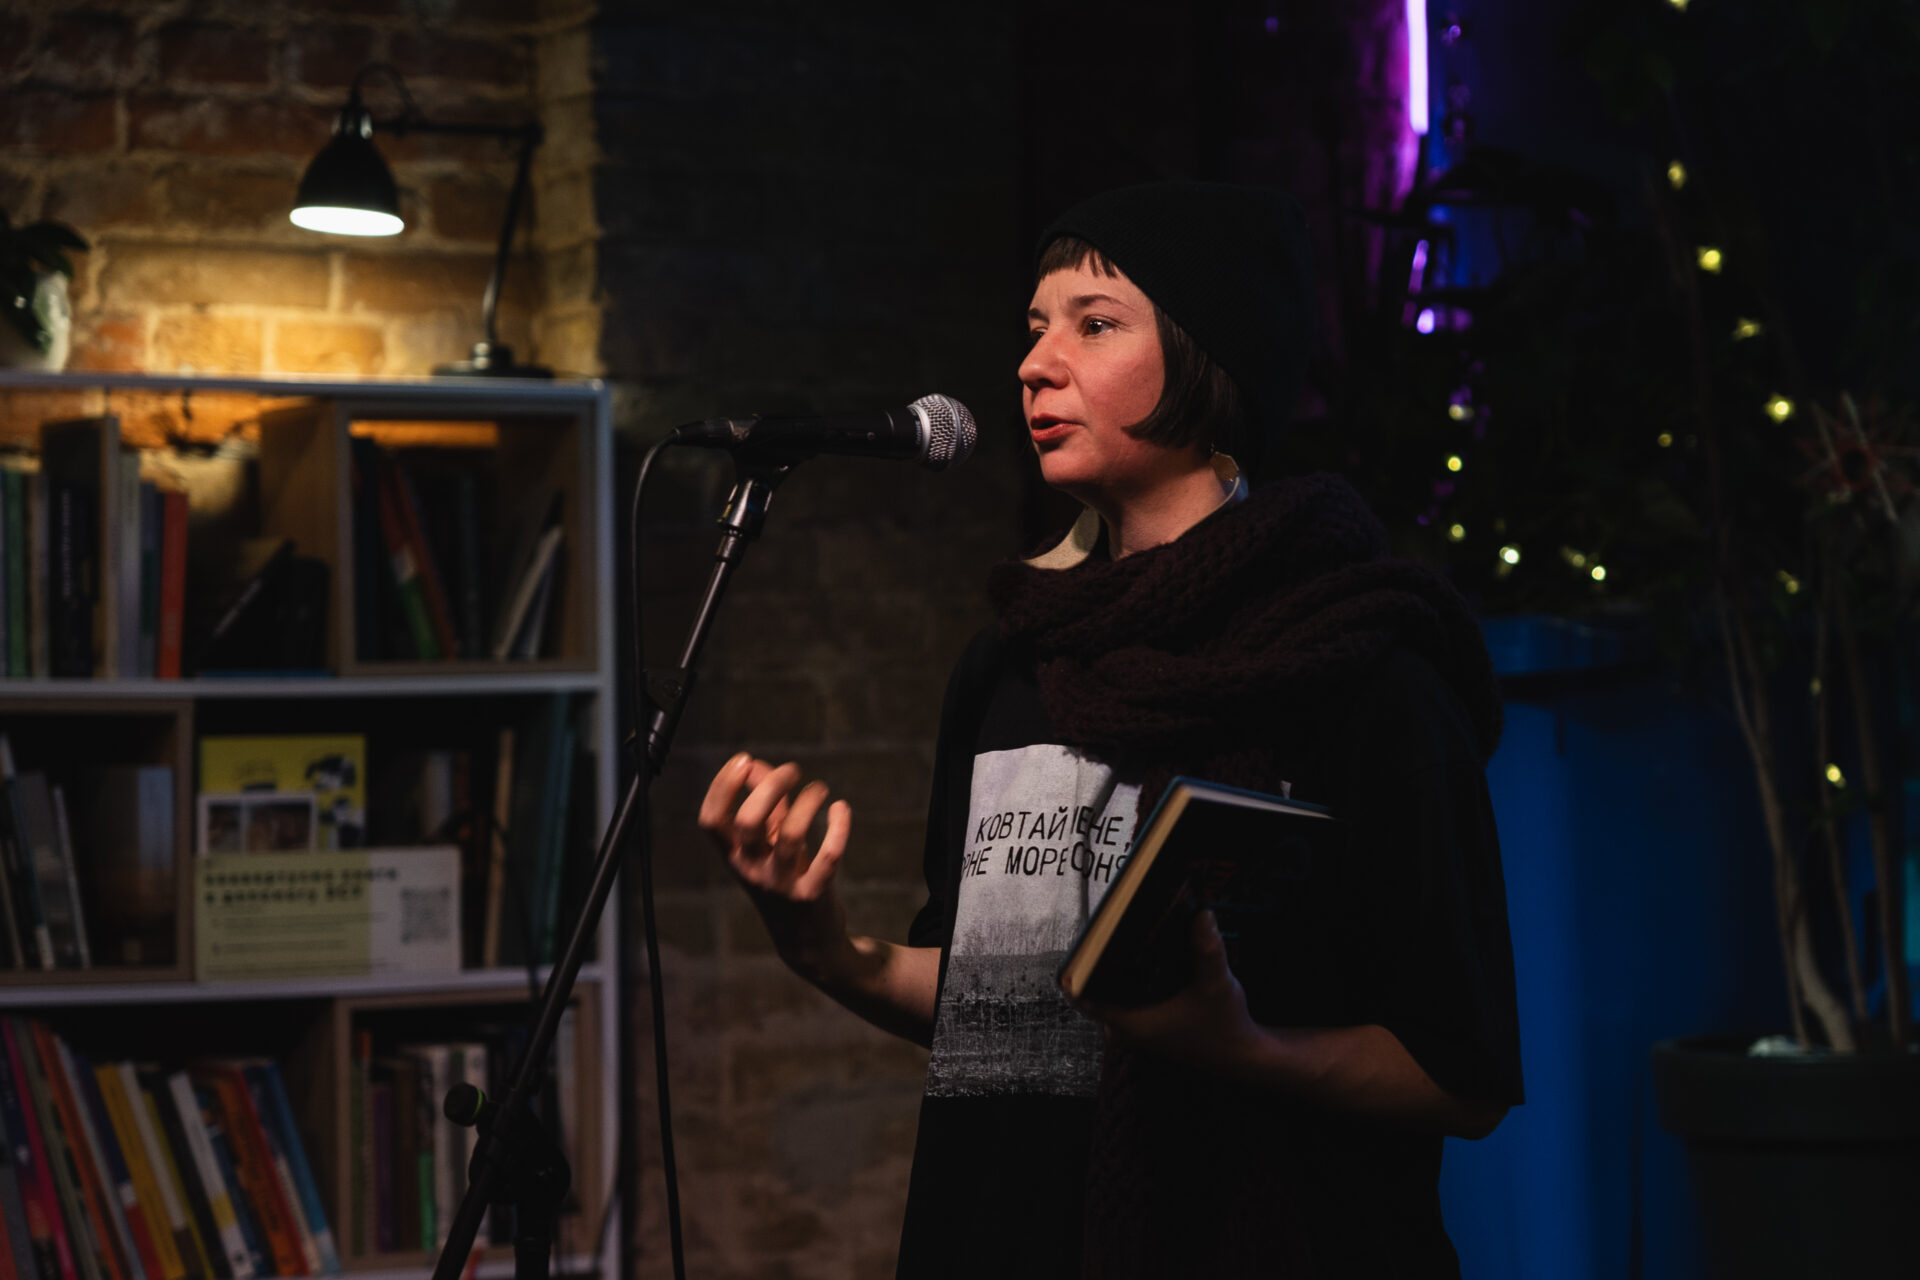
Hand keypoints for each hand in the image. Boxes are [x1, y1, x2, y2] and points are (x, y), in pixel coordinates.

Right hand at [697, 753, 853, 975]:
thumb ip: (764, 806)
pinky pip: (828, 856)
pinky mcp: (813, 894)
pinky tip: (840, 809)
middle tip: (793, 770)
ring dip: (808, 802)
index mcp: (733, 856)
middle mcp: (751, 870)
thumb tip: (756, 764)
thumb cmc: (783, 879)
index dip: (722, 786)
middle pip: (748, 822)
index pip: (711, 820)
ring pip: (791, 835)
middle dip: (770, 787)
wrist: (805, 940)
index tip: (743, 759)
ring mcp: (781, 884)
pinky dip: (838, 827)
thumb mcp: (766, 845)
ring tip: (820, 789)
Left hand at [1076, 909, 1263, 1076]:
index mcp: (1131, 1024)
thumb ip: (1207, 950)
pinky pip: (1123, 997)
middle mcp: (1126, 1029)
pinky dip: (1127, 976)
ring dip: (1113, 966)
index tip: (1078, 938)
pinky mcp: (1147, 1025)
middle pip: (1094, 988)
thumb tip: (1202, 915)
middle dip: (1098, 958)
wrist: (1245, 1056)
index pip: (1082, 997)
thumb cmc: (1226, 1025)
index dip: (1076, 968)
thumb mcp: (1217, 984)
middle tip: (1106, 922)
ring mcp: (1136, 1029)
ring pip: (1109, 992)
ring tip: (1120, 929)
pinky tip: (1140, 950)